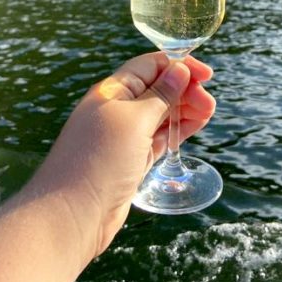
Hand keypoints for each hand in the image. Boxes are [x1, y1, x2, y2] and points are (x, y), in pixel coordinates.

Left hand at [28, 52, 215, 260]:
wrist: (72, 215)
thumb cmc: (99, 159)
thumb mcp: (134, 120)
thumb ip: (160, 94)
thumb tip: (180, 68)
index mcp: (114, 90)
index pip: (150, 66)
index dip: (179, 66)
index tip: (206, 75)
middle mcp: (119, 108)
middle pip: (159, 88)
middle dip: (186, 90)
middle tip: (209, 105)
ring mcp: (125, 135)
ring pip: (161, 113)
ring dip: (185, 109)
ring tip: (208, 114)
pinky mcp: (132, 159)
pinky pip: (159, 136)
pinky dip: (177, 129)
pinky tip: (195, 125)